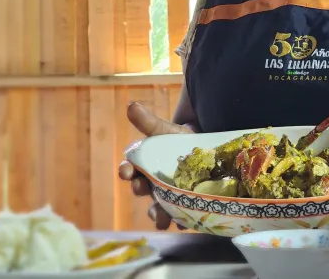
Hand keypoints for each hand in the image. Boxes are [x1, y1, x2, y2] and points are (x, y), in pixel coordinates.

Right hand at [117, 102, 193, 229]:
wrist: (203, 148)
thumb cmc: (177, 140)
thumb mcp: (165, 130)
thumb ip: (148, 122)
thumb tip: (131, 106)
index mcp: (143, 166)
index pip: (129, 170)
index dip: (126, 171)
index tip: (125, 171)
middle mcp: (152, 184)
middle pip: (142, 191)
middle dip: (140, 190)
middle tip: (140, 187)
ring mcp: (167, 196)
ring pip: (158, 209)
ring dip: (158, 215)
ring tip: (162, 220)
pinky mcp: (184, 204)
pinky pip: (180, 216)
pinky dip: (181, 221)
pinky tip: (185, 222)